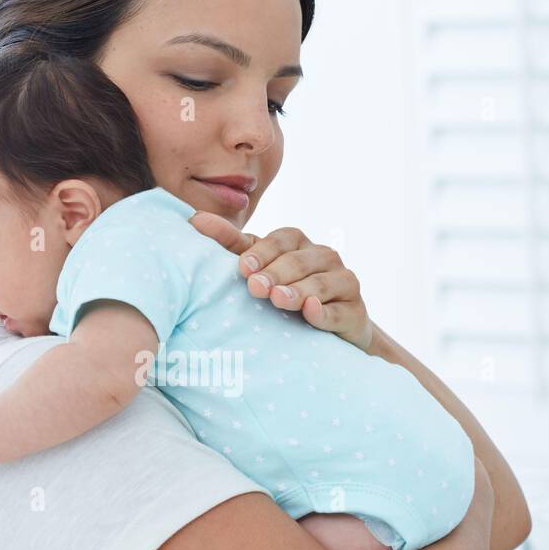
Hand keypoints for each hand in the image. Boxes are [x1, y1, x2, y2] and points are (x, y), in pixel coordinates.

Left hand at [187, 211, 373, 349]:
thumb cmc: (288, 292)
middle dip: (276, 273)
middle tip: (255, 288)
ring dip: (299, 291)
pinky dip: (325, 312)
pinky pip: (340, 311)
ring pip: (321, 283)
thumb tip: (193, 220)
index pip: (281, 239)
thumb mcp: (260, 268)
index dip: (263, 252)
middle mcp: (324, 257)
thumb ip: (231, 246)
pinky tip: (311, 312)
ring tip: (279, 300)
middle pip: (300, 260)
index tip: (242, 268)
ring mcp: (344, 283)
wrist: (333, 329)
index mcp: (299, 244)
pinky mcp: (355, 312)